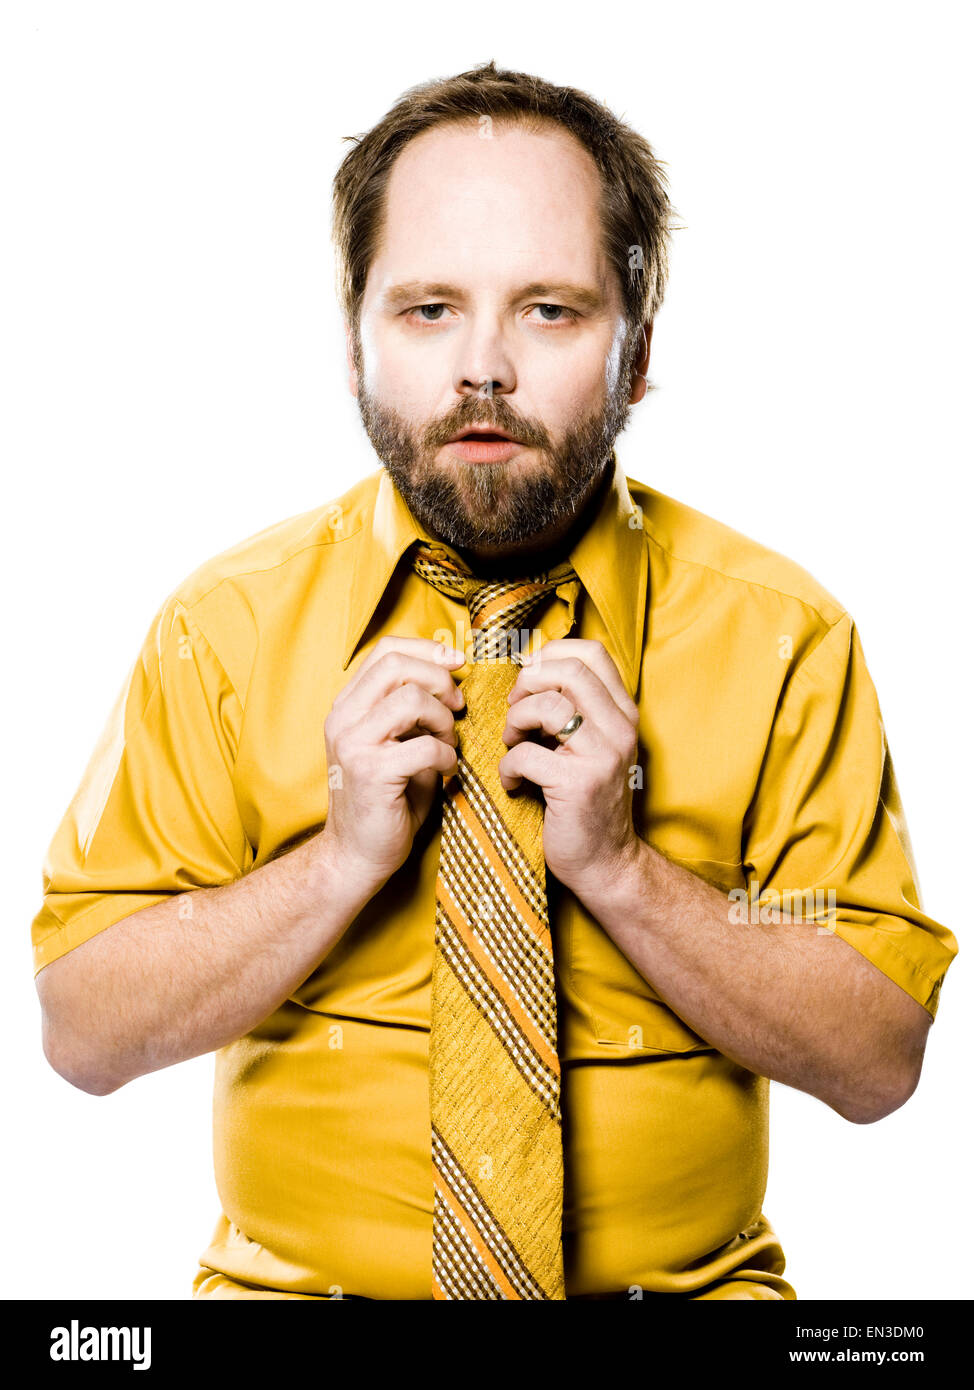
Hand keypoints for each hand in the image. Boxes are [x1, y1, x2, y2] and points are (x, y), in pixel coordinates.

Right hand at [320, 635, 465, 888]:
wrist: (357, 855)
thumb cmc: (387, 798)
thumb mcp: (396, 743)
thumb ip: (413, 711)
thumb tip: (452, 677)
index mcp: (347, 705)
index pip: (386, 651)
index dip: (428, 649)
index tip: (458, 663)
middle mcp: (343, 718)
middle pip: (397, 666)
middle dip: (440, 681)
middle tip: (457, 708)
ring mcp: (353, 744)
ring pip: (411, 700)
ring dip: (444, 720)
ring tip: (449, 744)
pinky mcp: (371, 772)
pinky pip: (425, 746)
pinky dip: (447, 757)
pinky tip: (448, 772)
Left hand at [499, 639, 641, 900]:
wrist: (606, 863)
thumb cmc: (586, 801)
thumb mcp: (591, 745)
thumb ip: (575, 708)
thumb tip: (531, 671)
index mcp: (623, 712)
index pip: (591, 652)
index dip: (549, 656)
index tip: (530, 683)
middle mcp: (619, 728)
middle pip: (567, 670)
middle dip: (526, 685)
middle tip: (515, 713)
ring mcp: (601, 755)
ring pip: (546, 707)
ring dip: (514, 722)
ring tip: (512, 745)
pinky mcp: (577, 785)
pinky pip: (525, 754)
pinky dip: (508, 768)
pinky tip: (515, 784)